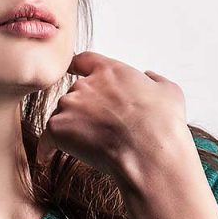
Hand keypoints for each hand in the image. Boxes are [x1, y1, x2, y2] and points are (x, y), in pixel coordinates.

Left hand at [35, 51, 188, 181]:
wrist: (149, 152)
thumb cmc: (162, 125)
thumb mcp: (169, 92)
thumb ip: (154, 80)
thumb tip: (149, 77)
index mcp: (110, 71)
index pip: (84, 61)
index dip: (78, 69)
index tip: (72, 73)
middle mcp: (85, 84)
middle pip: (73, 94)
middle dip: (81, 111)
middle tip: (96, 131)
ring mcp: (69, 105)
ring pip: (62, 115)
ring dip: (69, 128)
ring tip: (89, 147)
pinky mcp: (58, 127)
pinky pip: (48, 138)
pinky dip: (48, 147)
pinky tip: (49, 157)